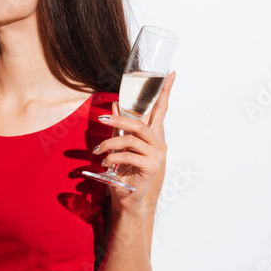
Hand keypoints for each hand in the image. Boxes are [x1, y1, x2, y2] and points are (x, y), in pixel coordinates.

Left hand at [95, 71, 174, 209]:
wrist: (126, 196)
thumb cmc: (124, 171)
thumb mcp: (119, 145)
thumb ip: (119, 125)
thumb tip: (116, 103)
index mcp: (153, 135)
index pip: (161, 110)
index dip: (165, 91)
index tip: (171, 74)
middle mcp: (159, 143)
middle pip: (139, 123)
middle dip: (118, 119)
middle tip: (101, 118)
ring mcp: (157, 155)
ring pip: (130, 139)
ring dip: (109, 143)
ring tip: (98, 151)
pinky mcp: (152, 166)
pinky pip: (128, 155)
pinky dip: (113, 157)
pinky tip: (106, 163)